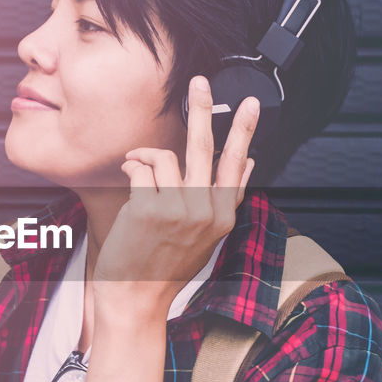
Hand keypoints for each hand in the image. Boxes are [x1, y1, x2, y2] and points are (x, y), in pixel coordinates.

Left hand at [93, 75, 257, 318]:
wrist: (136, 299)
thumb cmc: (166, 267)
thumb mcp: (207, 237)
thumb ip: (225, 200)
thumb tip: (247, 162)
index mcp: (222, 216)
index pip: (237, 165)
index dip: (244, 132)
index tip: (252, 104)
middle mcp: (204, 211)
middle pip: (207, 148)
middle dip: (204, 109)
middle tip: (200, 81)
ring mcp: (177, 209)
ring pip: (167, 156)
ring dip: (147, 156)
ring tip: (138, 167)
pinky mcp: (149, 208)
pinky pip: (141, 168)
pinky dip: (133, 166)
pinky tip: (129, 175)